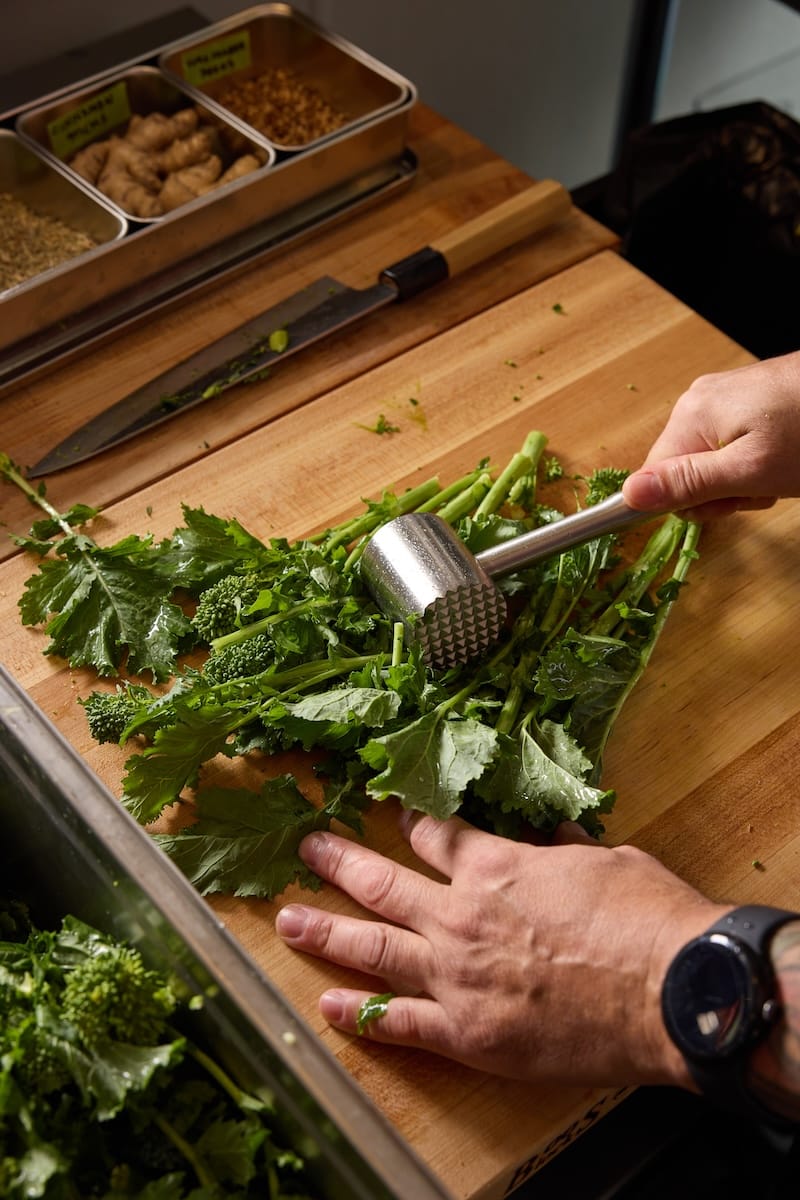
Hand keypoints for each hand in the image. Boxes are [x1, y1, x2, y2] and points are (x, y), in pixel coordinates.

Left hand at [276, 812, 724, 1087]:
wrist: (669, 990)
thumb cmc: (645, 917)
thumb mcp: (607, 861)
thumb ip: (567, 849)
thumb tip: (558, 835)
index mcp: (496, 866)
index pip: (436, 836)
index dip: (411, 821)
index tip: (392, 812)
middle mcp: (461, 915)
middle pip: (383, 883)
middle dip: (340, 862)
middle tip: (307, 849)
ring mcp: (457, 976)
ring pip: (374, 947)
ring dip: (326, 931)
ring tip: (288, 921)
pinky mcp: (468, 1032)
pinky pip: (400, 1022)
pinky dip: (361, 1016)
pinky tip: (329, 1008)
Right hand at [622, 349, 799, 520]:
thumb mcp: (751, 471)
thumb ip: (689, 484)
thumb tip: (629, 495)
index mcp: (692, 415)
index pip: (656, 479)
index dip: (692, 502)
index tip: (732, 501)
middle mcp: (699, 400)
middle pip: (683, 469)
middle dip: (721, 490)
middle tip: (762, 486)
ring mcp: (724, 396)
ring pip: (710, 460)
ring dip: (742, 478)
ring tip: (779, 470)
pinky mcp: (748, 398)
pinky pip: (732, 443)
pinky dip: (755, 459)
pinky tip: (782, 456)